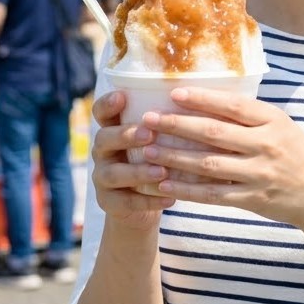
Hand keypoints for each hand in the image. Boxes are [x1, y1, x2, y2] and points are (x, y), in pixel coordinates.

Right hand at [89, 90, 173, 231]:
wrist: (142, 207)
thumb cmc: (156, 162)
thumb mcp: (157, 142)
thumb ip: (166, 125)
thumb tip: (202, 101)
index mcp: (112, 130)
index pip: (101, 112)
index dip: (108, 103)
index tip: (122, 96)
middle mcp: (102, 151)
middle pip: (104, 138)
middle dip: (126, 135)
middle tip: (149, 134)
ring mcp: (102, 177)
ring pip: (113, 173)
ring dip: (138, 171)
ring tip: (162, 171)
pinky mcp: (108, 202)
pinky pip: (125, 202)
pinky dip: (148, 201)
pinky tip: (170, 199)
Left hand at [138, 86, 303, 230]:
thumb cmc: (299, 155)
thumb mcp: (283, 127)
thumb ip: (252, 117)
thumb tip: (210, 99)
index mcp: (273, 121)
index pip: (232, 105)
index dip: (202, 99)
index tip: (173, 93)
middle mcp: (266, 145)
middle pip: (214, 133)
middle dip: (177, 125)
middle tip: (148, 120)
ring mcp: (259, 174)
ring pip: (209, 164)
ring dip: (175, 157)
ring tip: (147, 150)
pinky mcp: (253, 199)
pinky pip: (214, 194)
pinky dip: (188, 190)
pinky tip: (165, 184)